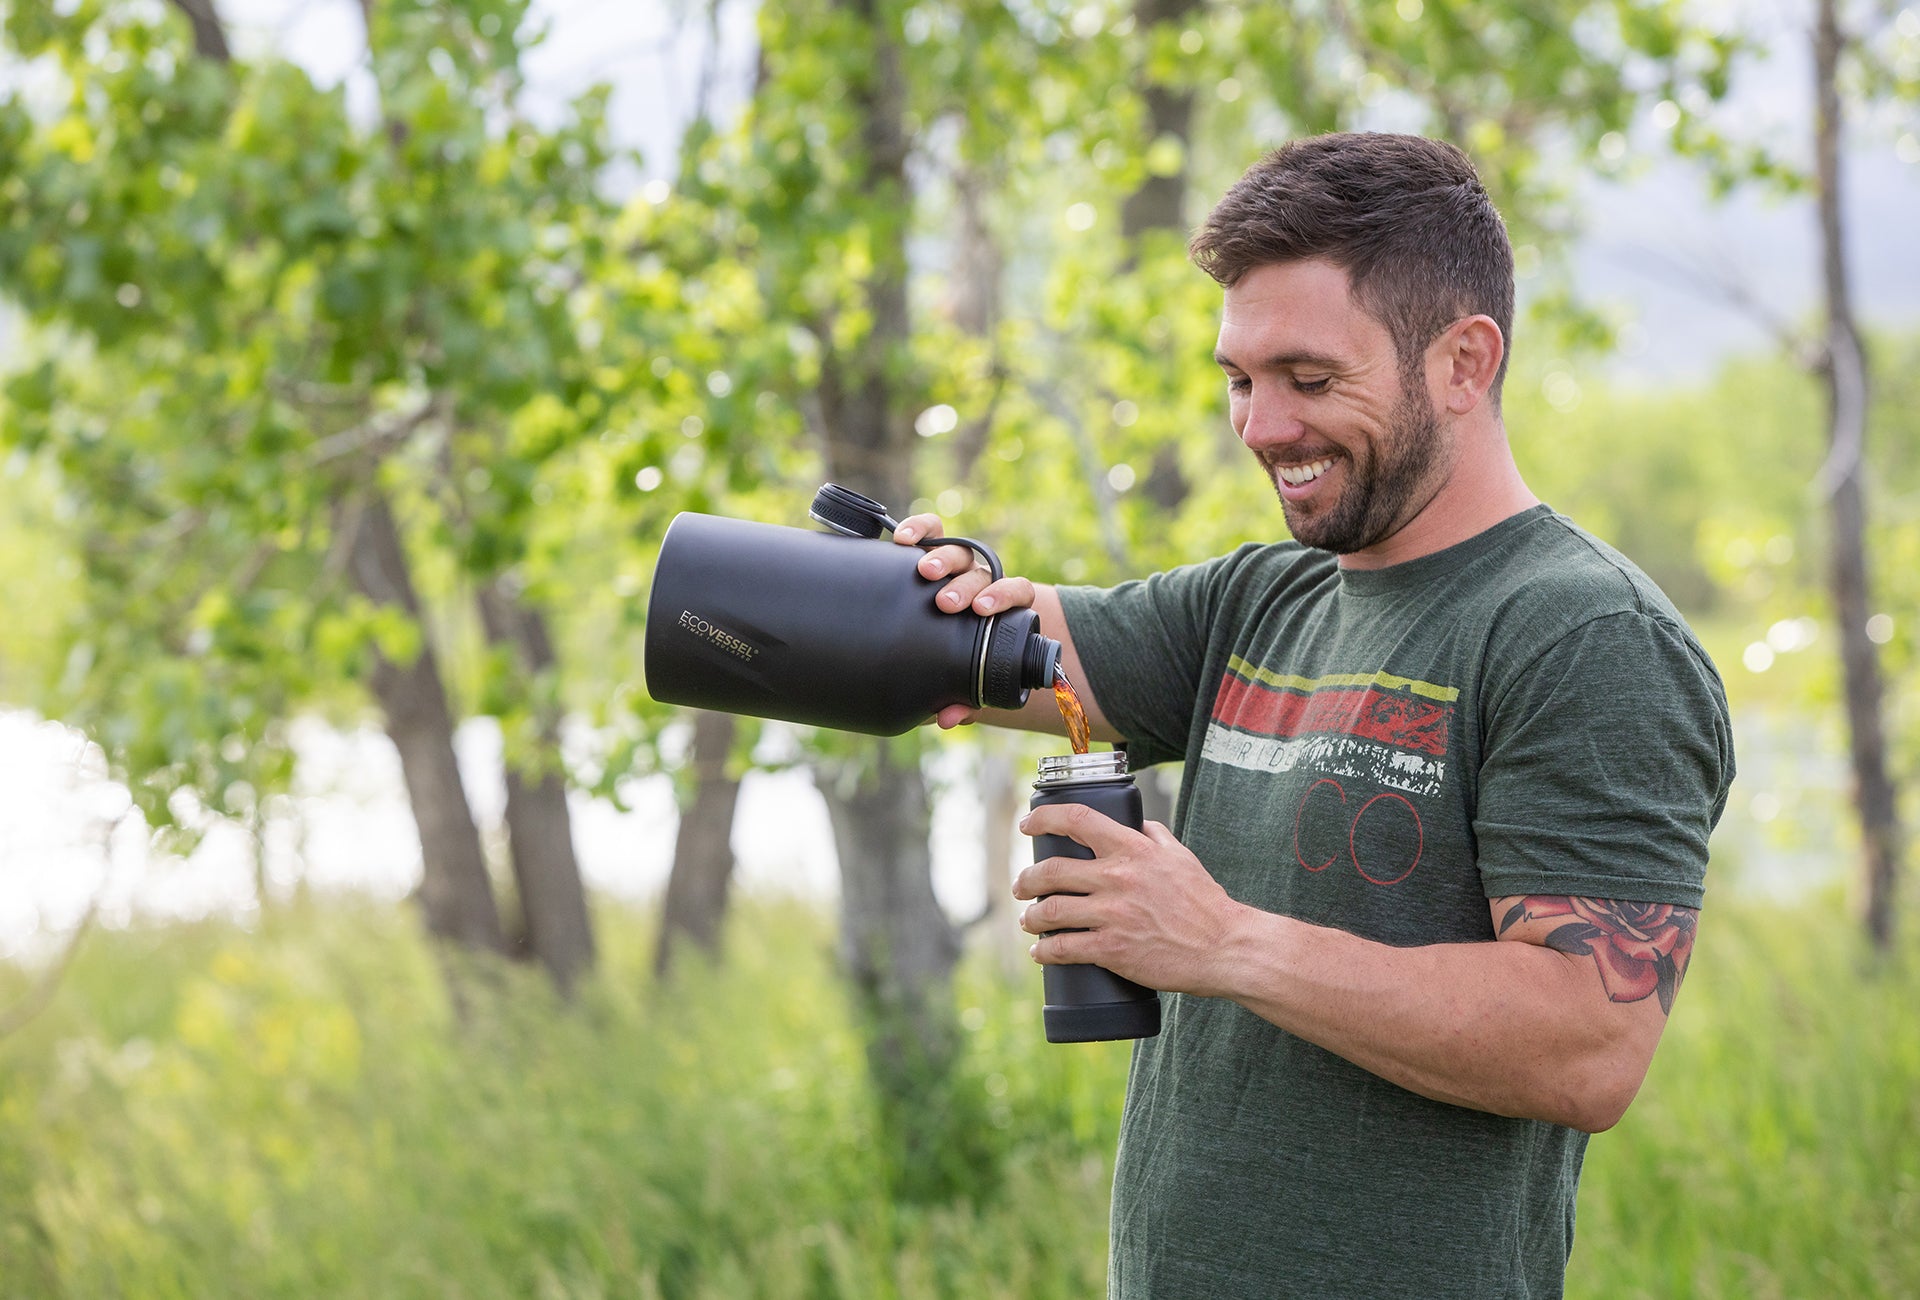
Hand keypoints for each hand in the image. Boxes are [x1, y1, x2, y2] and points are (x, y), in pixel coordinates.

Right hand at [892, 512, 1037, 728]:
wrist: (938, 641)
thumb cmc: (960, 661)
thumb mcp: (965, 680)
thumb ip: (961, 699)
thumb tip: (945, 718)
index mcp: (1001, 606)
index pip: (1017, 590)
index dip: (1004, 596)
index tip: (983, 611)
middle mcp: (980, 581)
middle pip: (982, 571)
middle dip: (965, 585)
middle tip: (946, 603)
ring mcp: (956, 565)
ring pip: (957, 550)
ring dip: (942, 558)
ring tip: (924, 571)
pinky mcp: (928, 551)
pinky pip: (929, 530)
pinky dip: (919, 529)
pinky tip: (901, 539)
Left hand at [1013, 803, 1248, 996]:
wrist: (1224, 947)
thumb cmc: (1205, 902)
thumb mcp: (1181, 857)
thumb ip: (1155, 836)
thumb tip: (1136, 824)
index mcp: (1133, 849)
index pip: (1077, 820)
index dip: (1044, 818)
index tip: (1028, 824)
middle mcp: (1118, 878)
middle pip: (1052, 870)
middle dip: (1027, 879)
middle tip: (1022, 886)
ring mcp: (1113, 915)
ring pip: (1051, 912)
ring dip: (1031, 917)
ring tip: (1028, 920)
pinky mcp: (1112, 950)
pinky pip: (1064, 949)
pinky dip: (1045, 952)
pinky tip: (1040, 954)